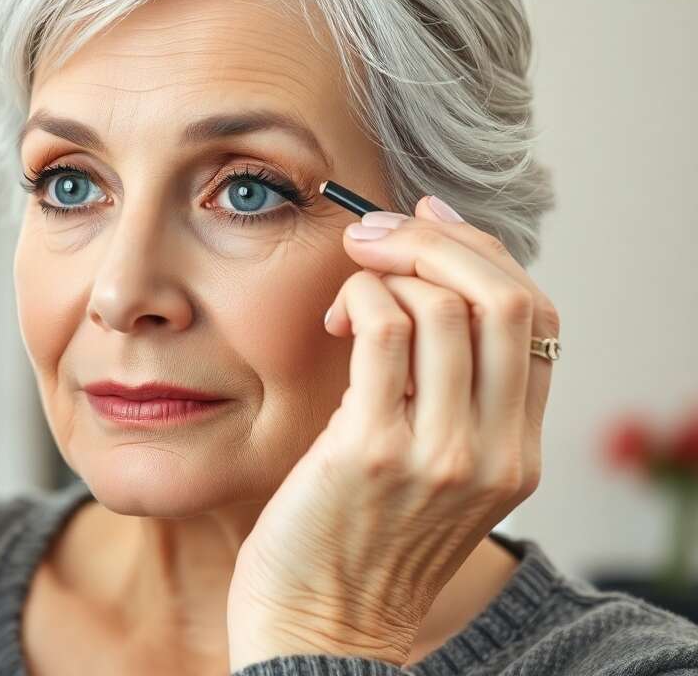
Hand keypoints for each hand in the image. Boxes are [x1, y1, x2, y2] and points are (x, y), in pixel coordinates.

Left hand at [226, 196, 559, 668]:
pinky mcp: (374, 449)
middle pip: (506, 297)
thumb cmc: (355, 543)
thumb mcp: (429, 474)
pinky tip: (332, 320)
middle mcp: (495, 451)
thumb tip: (423, 291)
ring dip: (388, 268)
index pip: (536, 320)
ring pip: (447, 303)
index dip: (484, 255)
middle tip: (375, 230)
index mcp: (517, 452)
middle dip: (438, 240)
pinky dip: (357, 298)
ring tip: (346, 290)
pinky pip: (383, 328)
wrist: (318, 631)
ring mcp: (441, 452)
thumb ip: (443, 400)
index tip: (428, 223)